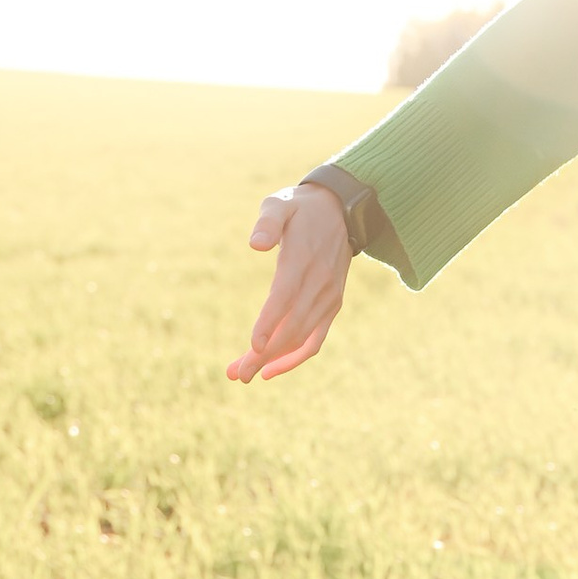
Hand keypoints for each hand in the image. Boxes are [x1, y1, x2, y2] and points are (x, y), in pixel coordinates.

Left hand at [227, 186, 351, 381]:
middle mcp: (319, 283)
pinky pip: (316, 339)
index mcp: (303, 259)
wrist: (341, 211)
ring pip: (302, 337)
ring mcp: (329, 297)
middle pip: (291, 326)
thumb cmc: (300, 209)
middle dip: (264, 354)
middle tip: (237, 374)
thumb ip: (267, 222)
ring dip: (274, 360)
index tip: (253, 346)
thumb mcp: (280, 204)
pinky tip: (272, 369)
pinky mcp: (332, 305)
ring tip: (244, 374)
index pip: (285, 296)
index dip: (269, 322)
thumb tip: (255, 245)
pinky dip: (296, 357)